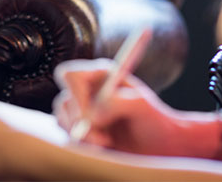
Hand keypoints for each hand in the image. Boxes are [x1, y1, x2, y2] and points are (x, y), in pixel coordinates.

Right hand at [53, 58, 180, 154]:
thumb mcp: (143, 106)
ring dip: (83, 136)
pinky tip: (103, 146)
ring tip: (107, 142)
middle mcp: (87, 89)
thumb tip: (92, 114)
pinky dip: (82, 145)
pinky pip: (67, 136)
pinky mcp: (79, 129)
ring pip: (63, 121)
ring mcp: (80, 109)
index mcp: (100, 75)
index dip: (75, 94)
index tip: (87, 116)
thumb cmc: (153, 120)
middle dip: (80, 124)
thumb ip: (118, 102)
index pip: (71, 75)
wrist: (157, 145)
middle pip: (64, 102)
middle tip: (100, 139)